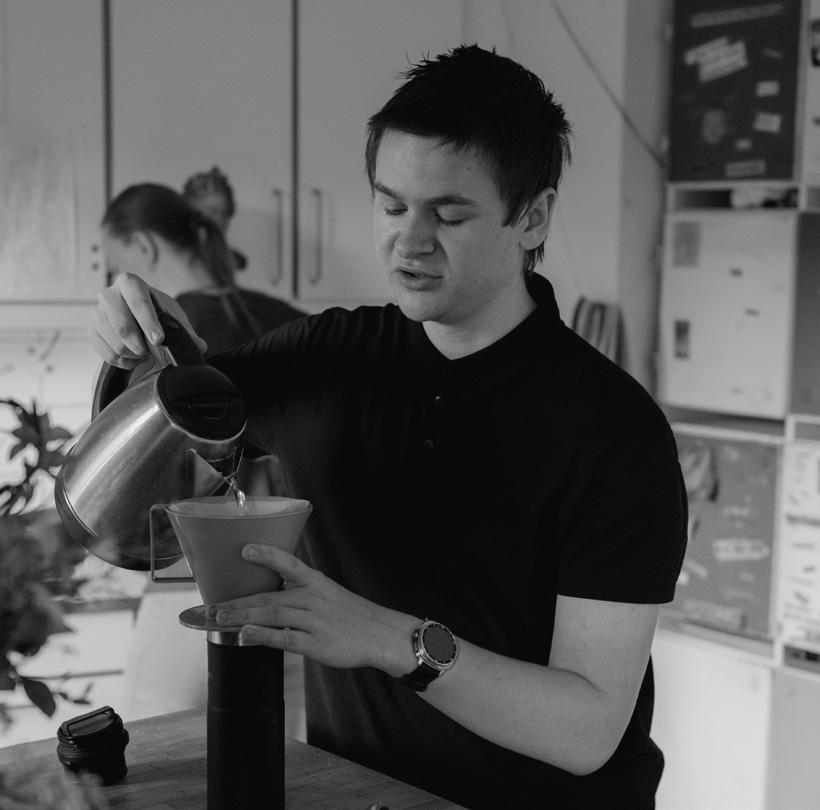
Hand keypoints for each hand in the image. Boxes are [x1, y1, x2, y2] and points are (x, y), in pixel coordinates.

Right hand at [90, 272, 206, 367]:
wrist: (135, 313)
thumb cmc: (156, 311)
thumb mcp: (173, 315)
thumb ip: (186, 330)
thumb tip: (199, 346)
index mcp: (130, 283)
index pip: (139, 302)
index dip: (149, 323)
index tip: (159, 340)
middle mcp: (109, 294)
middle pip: (123, 327)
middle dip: (141, 346)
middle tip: (152, 352)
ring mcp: (97, 313)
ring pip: (116, 344)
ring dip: (134, 355)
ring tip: (145, 353)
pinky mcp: (91, 331)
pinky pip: (107, 354)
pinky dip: (123, 362)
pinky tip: (134, 358)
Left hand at [210, 544, 415, 673]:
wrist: (379, 634)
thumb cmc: (349, 614)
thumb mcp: (327, 592)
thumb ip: (298, 592)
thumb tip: (266, 595)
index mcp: (314, 581)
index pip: (288, 563)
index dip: (266, 554)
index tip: (244, 549)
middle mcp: (311, 598)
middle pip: (267, 596)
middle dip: (234, 601)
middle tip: (208, 607)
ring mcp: (313, 621)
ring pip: (271, 615)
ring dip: (241, 617)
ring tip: (217, 619)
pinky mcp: (315, 643)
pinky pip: (284, 638)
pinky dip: (262, 636)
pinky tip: (245, 634)